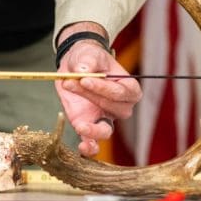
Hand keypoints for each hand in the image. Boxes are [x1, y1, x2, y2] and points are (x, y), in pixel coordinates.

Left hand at [54, 27, 141, 156]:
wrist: (76, 65)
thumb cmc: (89, 58)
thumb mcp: (89, 53)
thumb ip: (88, 60)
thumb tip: (83, 70)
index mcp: (129, 88)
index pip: (120, 92)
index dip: (102, 87)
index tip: (85, 78)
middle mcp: (120, 106)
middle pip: (111, 108)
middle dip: (91, 97)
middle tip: (71, 82)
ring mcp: (105, 118)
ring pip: (106, 130)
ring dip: (94, 129)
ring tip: (81, 125)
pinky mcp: (89, 124)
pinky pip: (92, 140)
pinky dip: (89, 146)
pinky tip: (83, 147)